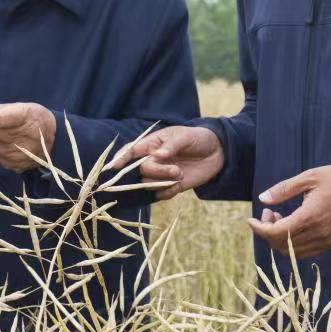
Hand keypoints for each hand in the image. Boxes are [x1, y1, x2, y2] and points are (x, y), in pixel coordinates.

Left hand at [0, 102, 56, 171]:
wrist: (56, 143)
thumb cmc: (38, 120)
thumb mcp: (25, 107)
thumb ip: (1, 109)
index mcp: (26, 118)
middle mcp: (22, 138)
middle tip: (5, 125)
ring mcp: (18, 154)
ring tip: (10, 135)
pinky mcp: (15, 165)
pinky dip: (1, 149)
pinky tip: (12, 145)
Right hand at [109, 126, 224, 200]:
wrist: (217, 152)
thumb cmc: (197, 138)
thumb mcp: (185, 136)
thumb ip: (171, 146)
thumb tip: (157, 155)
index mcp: (152, 144)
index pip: (131, 151)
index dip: (120, 158)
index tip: (113, 167)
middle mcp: (153, 160)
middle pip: (142, 170)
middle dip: (156, 172)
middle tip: (176, 170)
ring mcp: (161, 174)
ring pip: (149, 184)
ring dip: (163, 182)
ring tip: (180, 173)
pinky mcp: (170, 186)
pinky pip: (161, 194)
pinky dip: (168, 192)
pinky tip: (180, 184)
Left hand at [247, 164, 330, 257]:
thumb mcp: (309, 177)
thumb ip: (284, 189)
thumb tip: (263, 199)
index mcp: (310, 217)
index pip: (277, 233)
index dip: (259, 229)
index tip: (250, 220)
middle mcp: (319, 233)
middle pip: (282, 245)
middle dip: (268, 232)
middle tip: (268, 213)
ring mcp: (327, 241)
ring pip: (294, 252)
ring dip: (280, 239)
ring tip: (280, 218)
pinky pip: (307, 251)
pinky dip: (294, 244)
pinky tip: (293, 226)